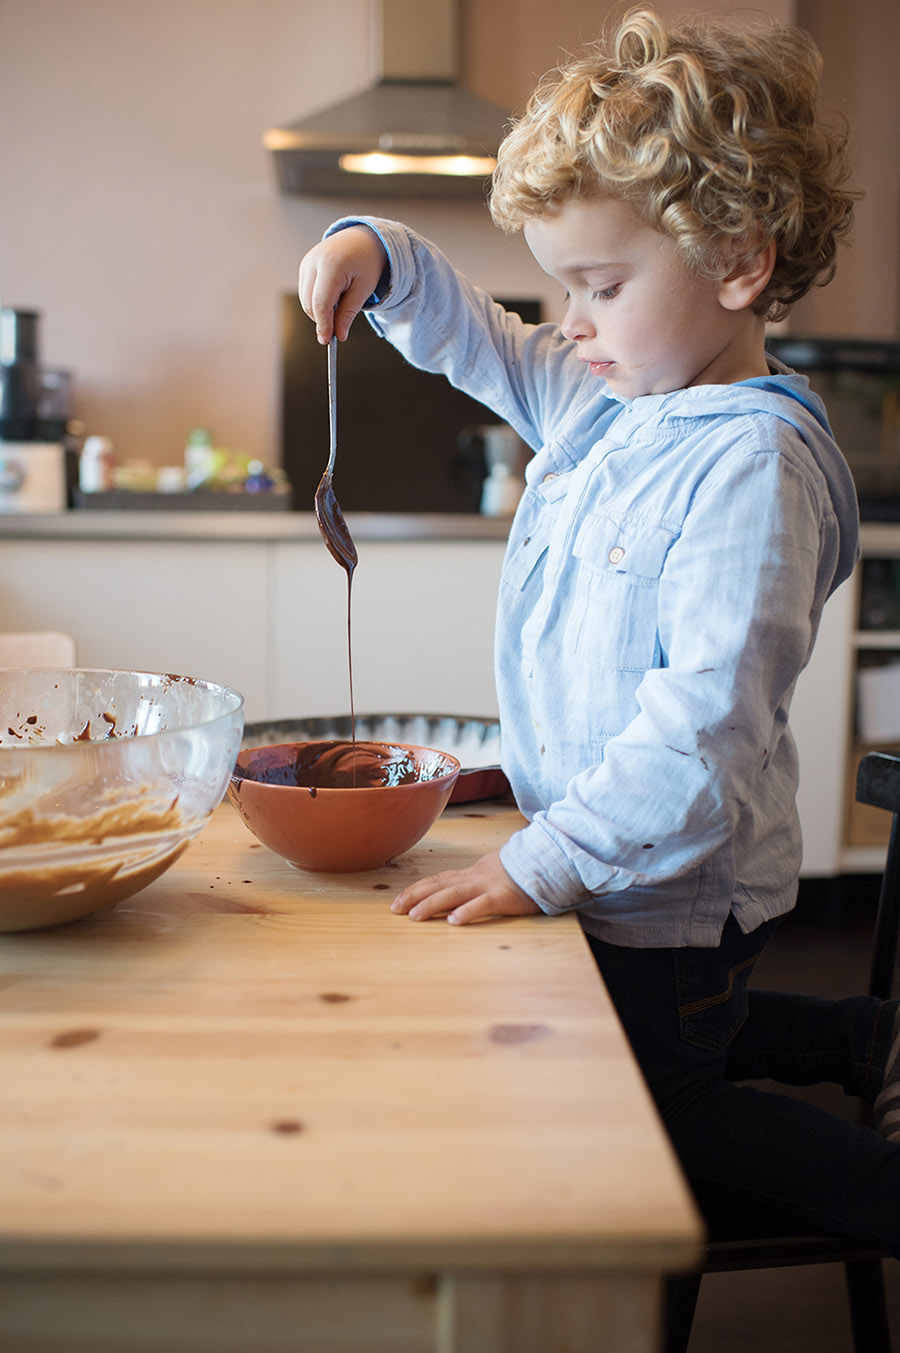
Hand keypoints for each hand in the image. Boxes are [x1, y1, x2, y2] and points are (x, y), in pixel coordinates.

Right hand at [298, 226, 388, 344]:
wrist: (363, 238)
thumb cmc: (367, 262)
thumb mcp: (364, 289)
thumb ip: (349, 312)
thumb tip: (338, 335)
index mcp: (331, 265)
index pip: (321, 303)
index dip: (323, 325)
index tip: (327, 341)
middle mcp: (314, 262)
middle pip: (310, 304)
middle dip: (323, 319)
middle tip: (340, 326)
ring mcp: (307, 263)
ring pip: (306, 300)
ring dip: (320, 310)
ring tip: (341, 301)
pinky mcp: (305, 266)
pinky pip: (306, 292)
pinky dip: (317, 301)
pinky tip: (334, 294)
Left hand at [391, 851, 540, 924]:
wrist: (546, 862)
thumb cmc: (517, 873)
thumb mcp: (489, 874)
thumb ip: (471, 882)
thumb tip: (451, 896)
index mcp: (469, 874)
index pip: (436, 880)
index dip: (415, 890)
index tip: (396, 901)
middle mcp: (473, 878)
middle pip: (439, 886)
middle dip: (414, 897)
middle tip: (395, 909)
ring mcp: (488, 886)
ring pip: (454, 894)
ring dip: (432, 904)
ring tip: (415, 916)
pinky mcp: (504, 897)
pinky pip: (483, 904)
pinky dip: (467, 911)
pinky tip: (454, 920)